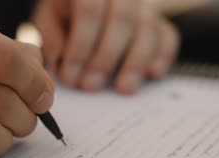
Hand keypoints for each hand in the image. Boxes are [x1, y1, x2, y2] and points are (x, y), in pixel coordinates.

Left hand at [32, 0, 178, 93]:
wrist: (85, 7)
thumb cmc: (66, 15)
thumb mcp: (49, 22)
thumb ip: (54, 40)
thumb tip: (64, 64)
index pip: (89, 9)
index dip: (80, 45)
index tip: (70, 75)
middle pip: (122, 18)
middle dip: (105, 57)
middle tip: (91, 85)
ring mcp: (143, 5)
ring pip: (148, 27)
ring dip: (134, 62)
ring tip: (122, 88)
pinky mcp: (159, 22)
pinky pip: (168, 35)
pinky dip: (163, 55)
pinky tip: (153, 74)